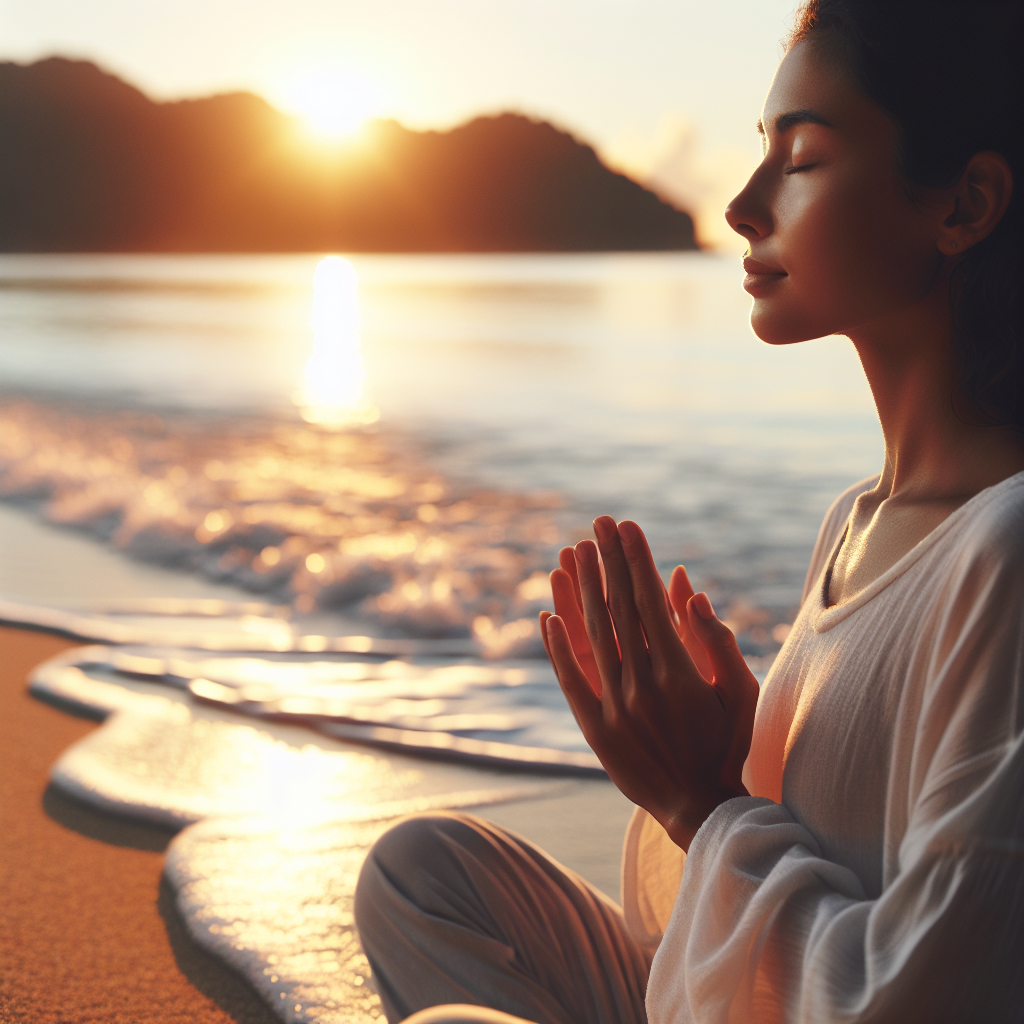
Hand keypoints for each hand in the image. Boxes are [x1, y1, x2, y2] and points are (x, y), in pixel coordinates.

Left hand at [540, 517, 758, 850]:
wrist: (701, 809)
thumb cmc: (728, 746)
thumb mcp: (741, 692)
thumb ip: (717, 640)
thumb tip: (689, 589)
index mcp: (679, 674)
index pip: (651, 602)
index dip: (638, 561)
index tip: (629, 527)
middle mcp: (641, 685)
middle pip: (618, 609)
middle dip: (609, 561)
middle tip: (599, 523)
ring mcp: (614, 707)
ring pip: (592, 636)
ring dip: (582, 591)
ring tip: (574, 552)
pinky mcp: (594, 728)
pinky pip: (570, 678)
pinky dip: (558, 646)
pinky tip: (548, 615)